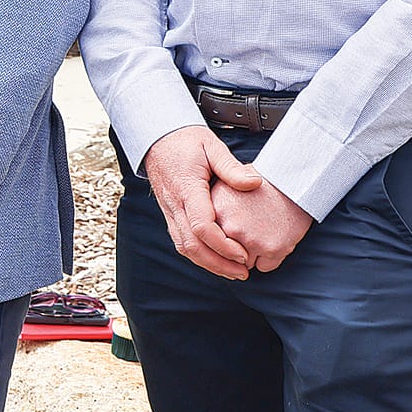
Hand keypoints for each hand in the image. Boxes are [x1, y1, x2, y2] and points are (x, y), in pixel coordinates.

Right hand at [143, 125, 261, 279]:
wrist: (158, 139)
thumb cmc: (185, 141)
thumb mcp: (211, 146)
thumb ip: (231, 167)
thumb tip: (254, 183)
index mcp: (187, 188)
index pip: (202, 227)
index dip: (223, 245)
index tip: (243, 254)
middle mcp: (175, 204)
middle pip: (192, 245)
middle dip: (218, 263)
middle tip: (243, 272)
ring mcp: (170, 211)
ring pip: (184, 247)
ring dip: (208, 264)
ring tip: (233, 272)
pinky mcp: (170, 214)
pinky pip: (181, 241)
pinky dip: (198, 256)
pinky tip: (215, 260)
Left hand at [211, 174, 312, 272]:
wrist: (294, 182)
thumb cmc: (260, 184)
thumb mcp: (228, 186)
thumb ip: (211, 208)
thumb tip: (201, 228)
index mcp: (215, 211)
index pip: (207, 240)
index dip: (217, 237)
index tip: (228, 230)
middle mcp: (230, 228)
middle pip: (223, 254)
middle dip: (232, 249)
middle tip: (249, 229)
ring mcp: (251, 240)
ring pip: (243, 263)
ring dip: (250, 255)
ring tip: (262, 232)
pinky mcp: (272, 249)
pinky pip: (264, 266)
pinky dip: (269, 259)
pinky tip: (274, 239)